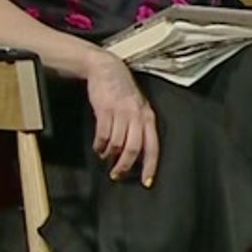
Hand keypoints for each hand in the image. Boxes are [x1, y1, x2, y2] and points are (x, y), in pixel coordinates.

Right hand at [86, 52, 159, 186]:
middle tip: (117, 175)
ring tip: (105, 157)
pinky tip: (98, 147)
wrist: (107, 69)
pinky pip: (103, 134)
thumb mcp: (137, 109)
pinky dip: (99, 145)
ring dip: (110, 155)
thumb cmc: (123, 93)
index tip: (146, 182)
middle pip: (134, 149)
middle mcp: (138, 116)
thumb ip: (138, 129)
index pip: (153, 146)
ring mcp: (121, 112)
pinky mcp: (105, 109)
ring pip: (117, 143)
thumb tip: (133, 154)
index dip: (150, 166)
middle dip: (125, 165)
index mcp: (149, 117)